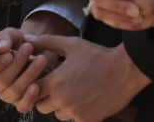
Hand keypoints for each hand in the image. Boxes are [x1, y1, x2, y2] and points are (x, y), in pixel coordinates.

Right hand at [0, 31, 48, 113]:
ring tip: (41, 59)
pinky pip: (22, 106)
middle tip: (28, 48)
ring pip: (13, 91)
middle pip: (1, 82)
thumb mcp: (11, 35)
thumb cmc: (18, 43)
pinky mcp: (21, 102)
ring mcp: (7, 95)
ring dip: (28, 75)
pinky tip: (37, 85)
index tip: (9, 54)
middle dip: (17, 64)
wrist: (37, 51)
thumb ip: (4, 38)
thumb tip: (1, 47)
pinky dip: (29, 97)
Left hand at [30, 35, 148, 121]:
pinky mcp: (86, 120)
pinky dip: (77, 112)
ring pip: (58, 114)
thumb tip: (28, 39)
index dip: (36, 84)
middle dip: (46, 97)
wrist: (125, 70)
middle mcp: (62, 100)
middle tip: (59, 86)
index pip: (31, 90)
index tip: (45, 78)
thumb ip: (47, 42)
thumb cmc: (98, 55)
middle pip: (41, 106)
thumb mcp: (72, 44)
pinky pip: (74, 120)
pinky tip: (87, 99)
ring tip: (75, 91)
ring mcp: (74, 112)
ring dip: (62, 106)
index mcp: (55, 82)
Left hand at [97, 0, 153, 30]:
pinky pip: (126, 24)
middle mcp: (145, 19)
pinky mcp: (151, 22)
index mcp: (143, 5)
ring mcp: (149, 23)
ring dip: (105, 7)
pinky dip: (115, 14)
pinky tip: (110, 4)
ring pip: (113, 22)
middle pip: (107, 14)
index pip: (109, 0)